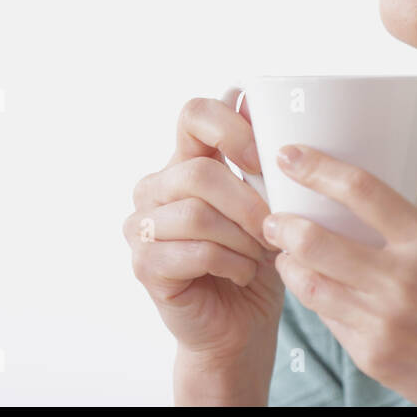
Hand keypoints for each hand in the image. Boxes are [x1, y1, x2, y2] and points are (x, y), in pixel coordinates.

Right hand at [124, 87, 283, 366]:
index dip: (232, 128)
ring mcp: (143, 225)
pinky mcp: (144, 264)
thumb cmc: (256, 257)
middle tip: (273, 227)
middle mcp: (157, 186)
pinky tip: (241, 273)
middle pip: (199, 173)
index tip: (265, 160)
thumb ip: (254, 156)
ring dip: (242, 238)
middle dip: (248, 202)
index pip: (194, 113)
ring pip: (197, 215)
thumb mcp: (268, 201)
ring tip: (258, 255)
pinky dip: (232, 264)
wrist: (241, 324)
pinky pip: (195, 252)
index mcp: (187, 160)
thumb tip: (244, 93)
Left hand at [262, 145, 416, 405]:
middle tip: (274, 216)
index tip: (292, 157)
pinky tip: (318, 289)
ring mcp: (383, 323)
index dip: (317, 168)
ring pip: (310, 283)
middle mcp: (402, 281)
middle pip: (315, 240)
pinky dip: (317, 299)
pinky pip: (329, 319)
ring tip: (285, 251)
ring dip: (288, 263)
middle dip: (283, 223)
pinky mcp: (372, 356)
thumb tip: (400, 180)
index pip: (361, 191)